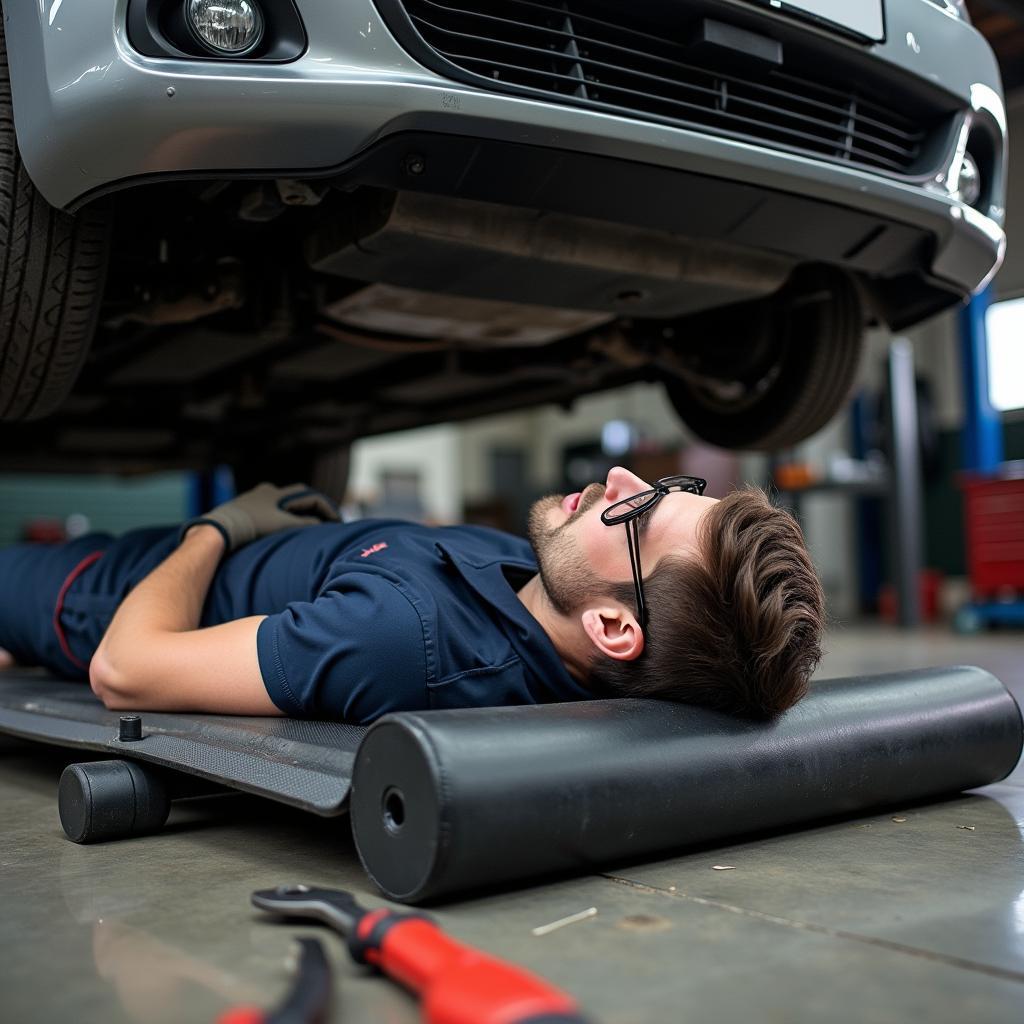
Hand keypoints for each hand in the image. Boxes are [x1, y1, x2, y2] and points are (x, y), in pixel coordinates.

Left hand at [181, 481, 339, 552]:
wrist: (218, 529)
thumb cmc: (252, 527)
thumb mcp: (283, 526)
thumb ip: (305, 524)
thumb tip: (322, 526)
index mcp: (279, 493)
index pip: (312, 497)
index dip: (328, 509)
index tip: (338, 523)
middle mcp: (267, 491)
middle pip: (299, 496)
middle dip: (315, 508)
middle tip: (327, 522)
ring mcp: (254, 499)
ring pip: (284, 504)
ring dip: (298, 513)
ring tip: (307, 527)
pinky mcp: (245, 509)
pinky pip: (270, 510)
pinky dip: (283, 517)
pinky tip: (282, 529)